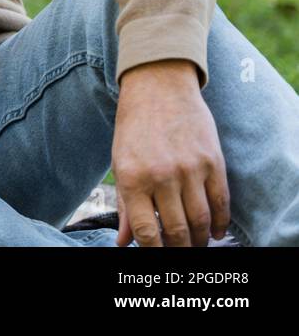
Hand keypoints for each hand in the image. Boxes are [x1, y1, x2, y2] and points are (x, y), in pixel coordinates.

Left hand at [112, 59, 230, 246]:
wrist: (158, 87)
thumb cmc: (134, 127)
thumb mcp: (120, 162)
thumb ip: (125, 205)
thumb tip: (124, 241)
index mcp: (132, 178)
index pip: (145, 230)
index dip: (152, 250)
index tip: (155, 254)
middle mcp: (161, 176)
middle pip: (176, 230)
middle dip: (178, 248)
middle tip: (179, 253)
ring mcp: (189, 169)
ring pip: (200, 220)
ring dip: (200, 240)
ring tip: (196, 245)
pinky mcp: (212, 161)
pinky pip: (221, 201)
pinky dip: (220, 223)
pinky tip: (215, 232)